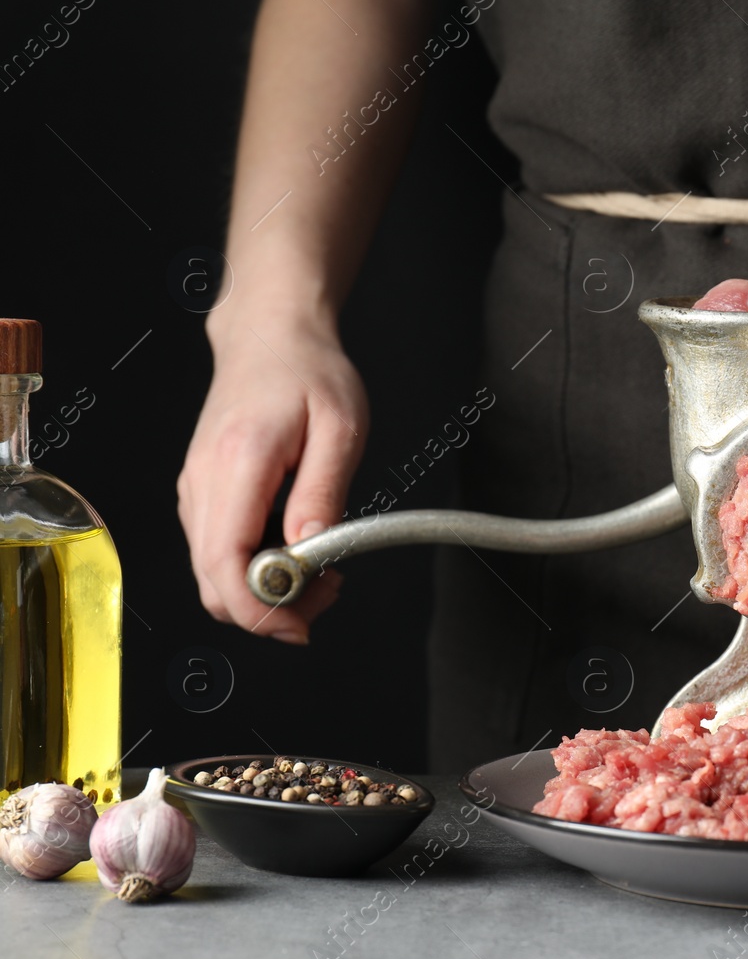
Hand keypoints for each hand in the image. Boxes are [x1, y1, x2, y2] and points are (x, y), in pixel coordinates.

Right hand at [177, 315, 367, 641]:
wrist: (270, 335)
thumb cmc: (310, 373)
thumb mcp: (340, 429)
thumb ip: (323, 495)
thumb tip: (310, 553)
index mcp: (237, 463)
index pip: (224, 563)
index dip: (259, 610)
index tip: (302, 624)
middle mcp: (202, 482)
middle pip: (212, 583)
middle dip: (270, 608)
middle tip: (330, 588)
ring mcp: (195, 489)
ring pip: (212, 574)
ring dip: (264, 590)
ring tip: (322, 565)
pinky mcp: (200, 494)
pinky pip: (217, 551)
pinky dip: (254, 567)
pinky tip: (295, 547)